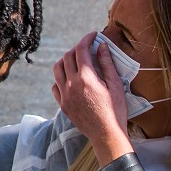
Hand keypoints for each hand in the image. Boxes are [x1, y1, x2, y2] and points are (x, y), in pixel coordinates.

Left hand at [53, 32, 132, 163]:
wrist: (106, 135)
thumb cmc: (115, 111)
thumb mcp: (115, 85)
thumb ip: (107, 64)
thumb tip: (102, 46)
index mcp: (86, 78)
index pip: (82, 50)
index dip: (87, 39)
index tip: (93, 35)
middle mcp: (71, 84)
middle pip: (68, 57)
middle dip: (78, 48)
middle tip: (87, 48)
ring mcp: (64, 95)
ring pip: (57, 69)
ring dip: (66, 60)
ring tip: (76, 61)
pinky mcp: (62, 104)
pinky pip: (55, 85)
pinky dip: (61, 78)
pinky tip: (70, 79)